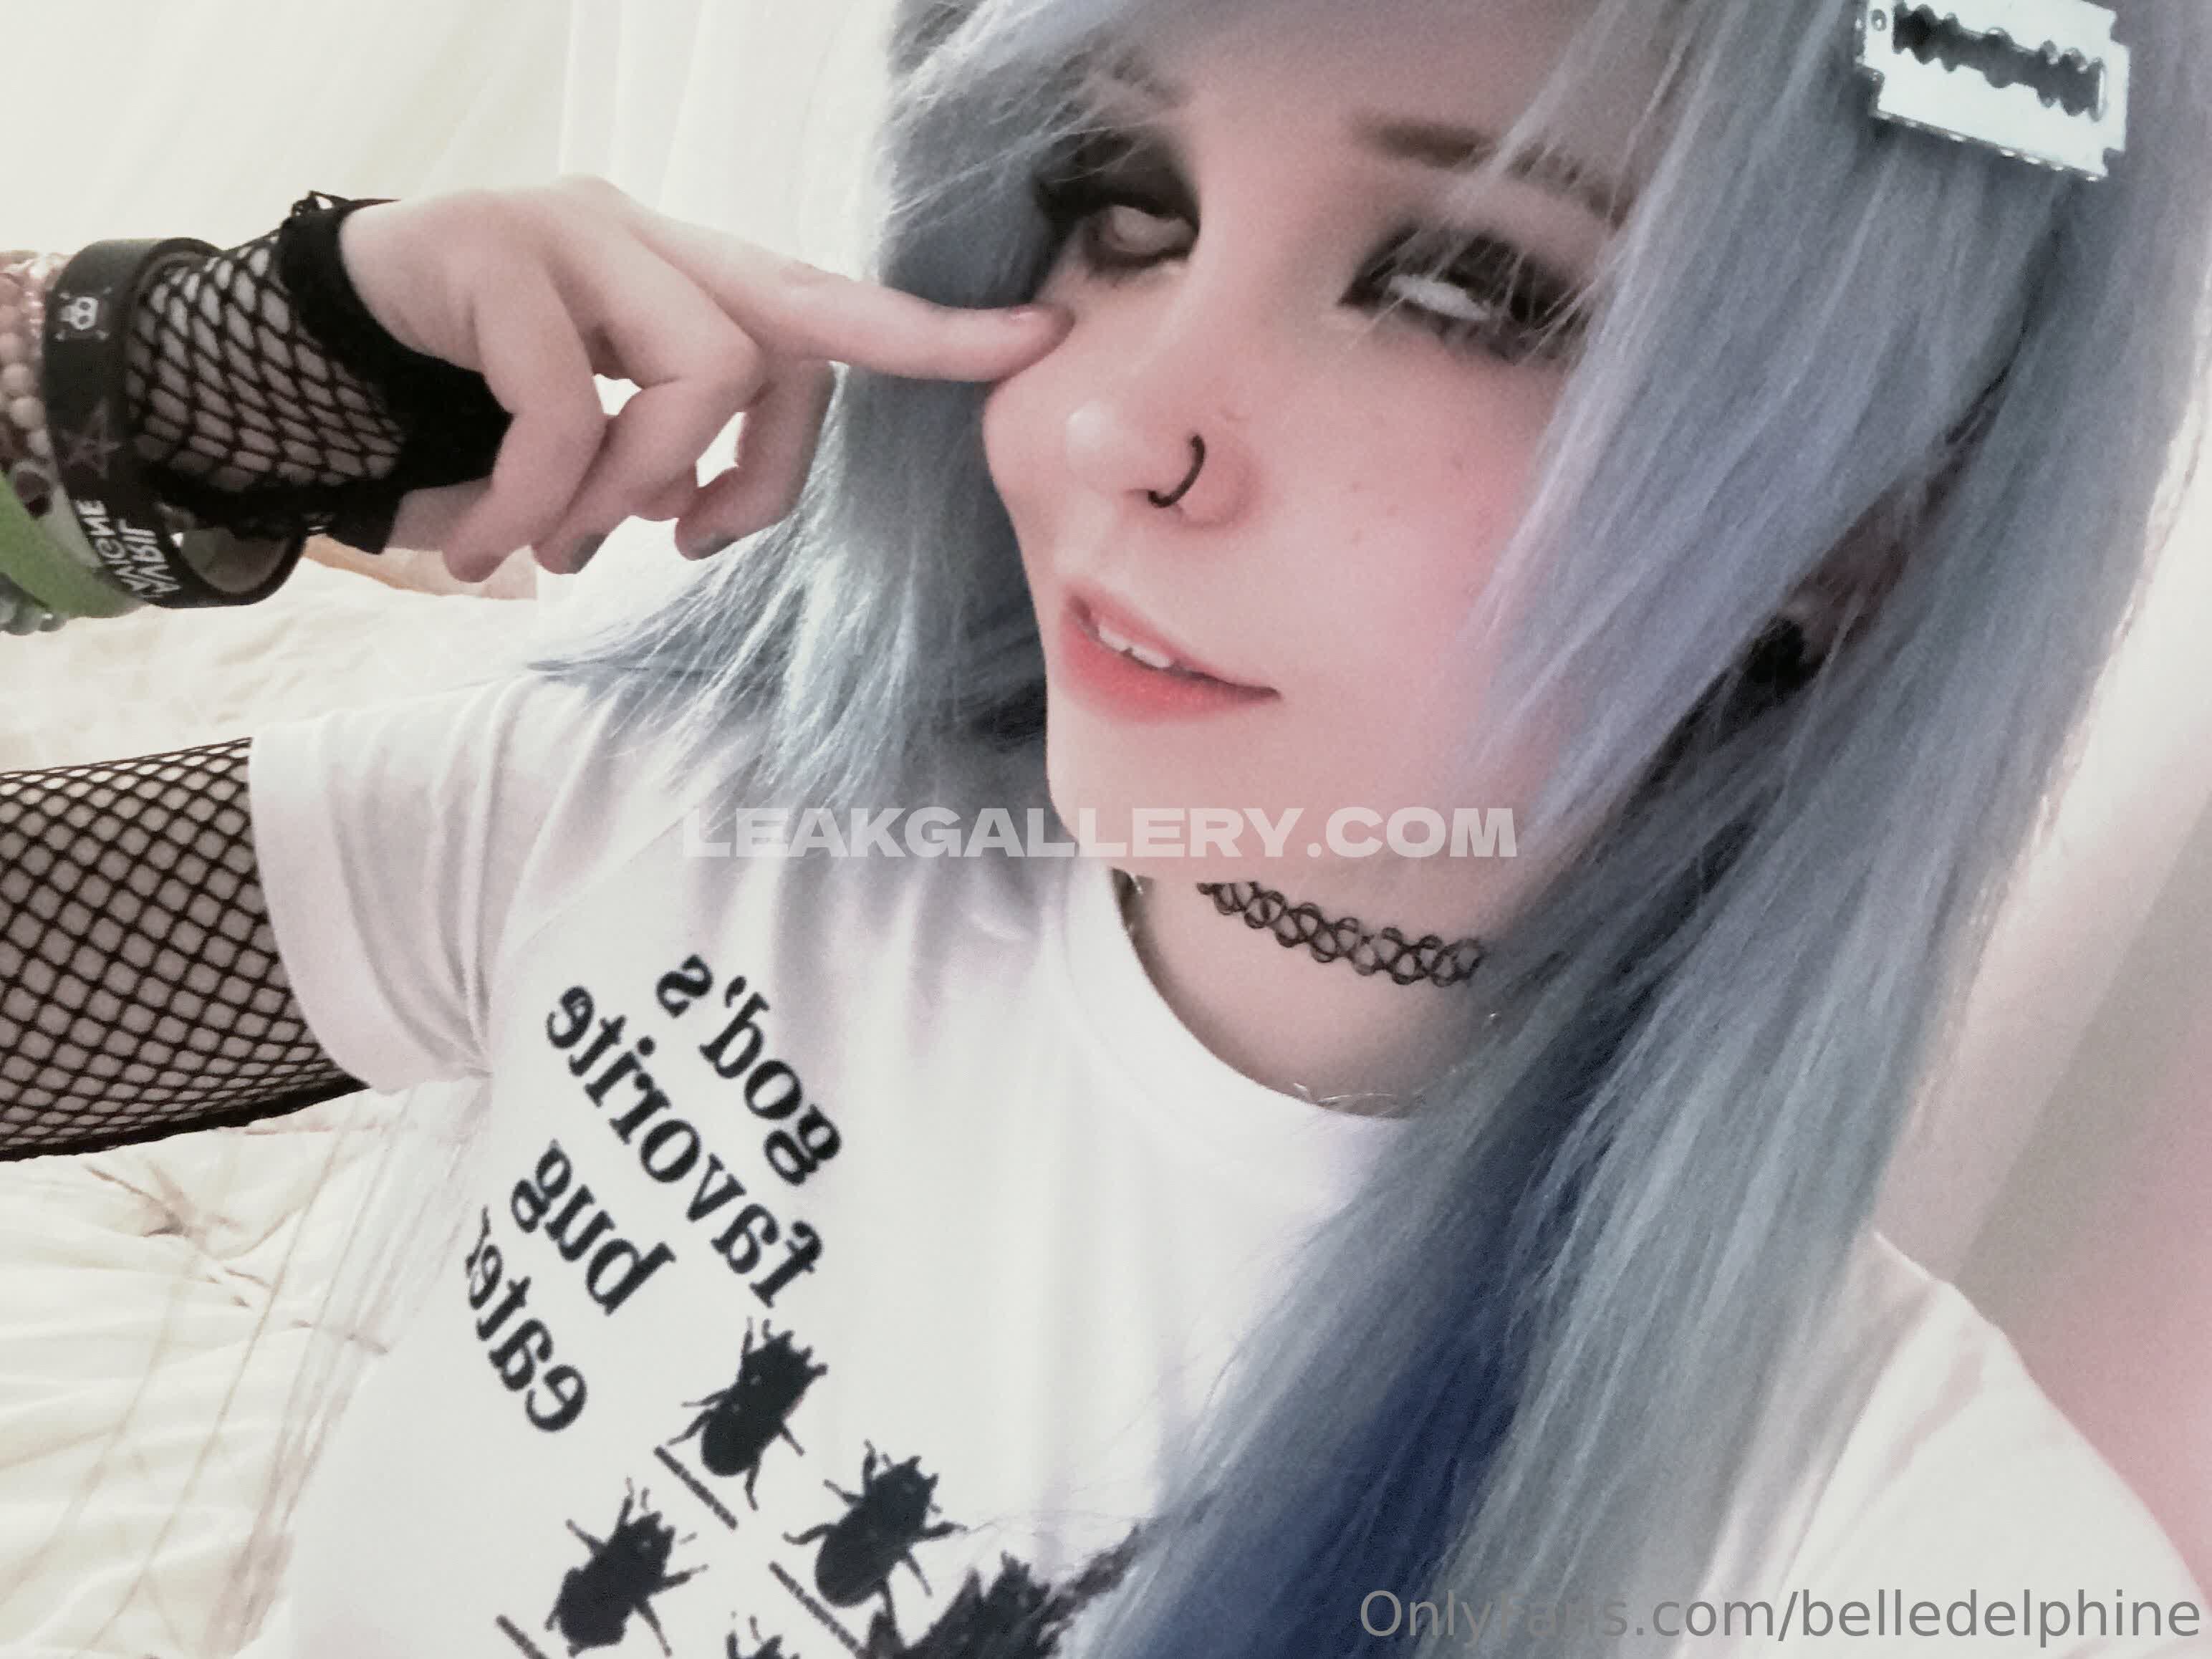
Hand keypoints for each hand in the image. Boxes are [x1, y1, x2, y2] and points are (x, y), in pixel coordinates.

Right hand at [336, 176, 1070, 580]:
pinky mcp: (491, 248)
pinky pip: (565, 407)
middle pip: (780, 339)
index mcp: (682, 278)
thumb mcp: (588, 431)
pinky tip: (488, 550)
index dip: (928, 329)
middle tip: (687, 543)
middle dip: (762, 467)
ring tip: (559, 548)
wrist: (306, 343)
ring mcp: (569, 229)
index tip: (1037, 336)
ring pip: (692, 371)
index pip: (824, 298)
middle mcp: (642, 234)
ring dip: (630, 492)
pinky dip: (538, 502)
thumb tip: (695, 512)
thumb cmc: (469, 396)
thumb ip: (663, 454)